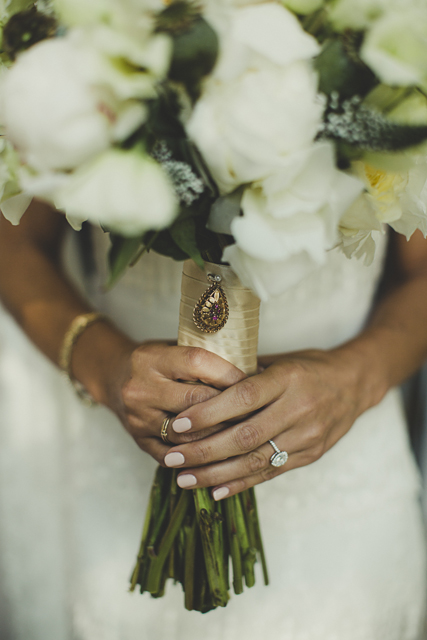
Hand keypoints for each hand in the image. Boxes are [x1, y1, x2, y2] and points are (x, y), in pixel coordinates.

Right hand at [99, 340, 245, 463]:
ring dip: (220, 436)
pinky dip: (200, 456)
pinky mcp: (139, 441)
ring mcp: (138, 418)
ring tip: (245, 435)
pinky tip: (222, 454)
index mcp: (152, 358)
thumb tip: (255, 372)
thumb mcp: (173, 348)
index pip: (198, 363)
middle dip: (231, 408)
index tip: (253, 381)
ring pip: (189, 434)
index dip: (229, 374)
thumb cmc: (155, 361)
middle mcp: (141, 388)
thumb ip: (203, 360)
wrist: (113, 377)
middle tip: (258, 412)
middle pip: (196, 401)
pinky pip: (176, 455)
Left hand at [162, 346, 378, 498]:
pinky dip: (241, 483)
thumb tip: (198, 384)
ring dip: (216, 473)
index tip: (179, 424)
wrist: (354, 384)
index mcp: (288, 378)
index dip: (209, 413)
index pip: (243, 397)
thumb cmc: (308, 367)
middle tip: (172, 458)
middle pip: (246, 436)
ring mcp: (307, 436)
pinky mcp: (310, 455)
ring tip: (184, 479)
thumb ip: (243, 373)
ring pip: (256, 460)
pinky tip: (215, 490)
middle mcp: (299, 408)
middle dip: (204, 451)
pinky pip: (271, 472)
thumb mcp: (278, 360)